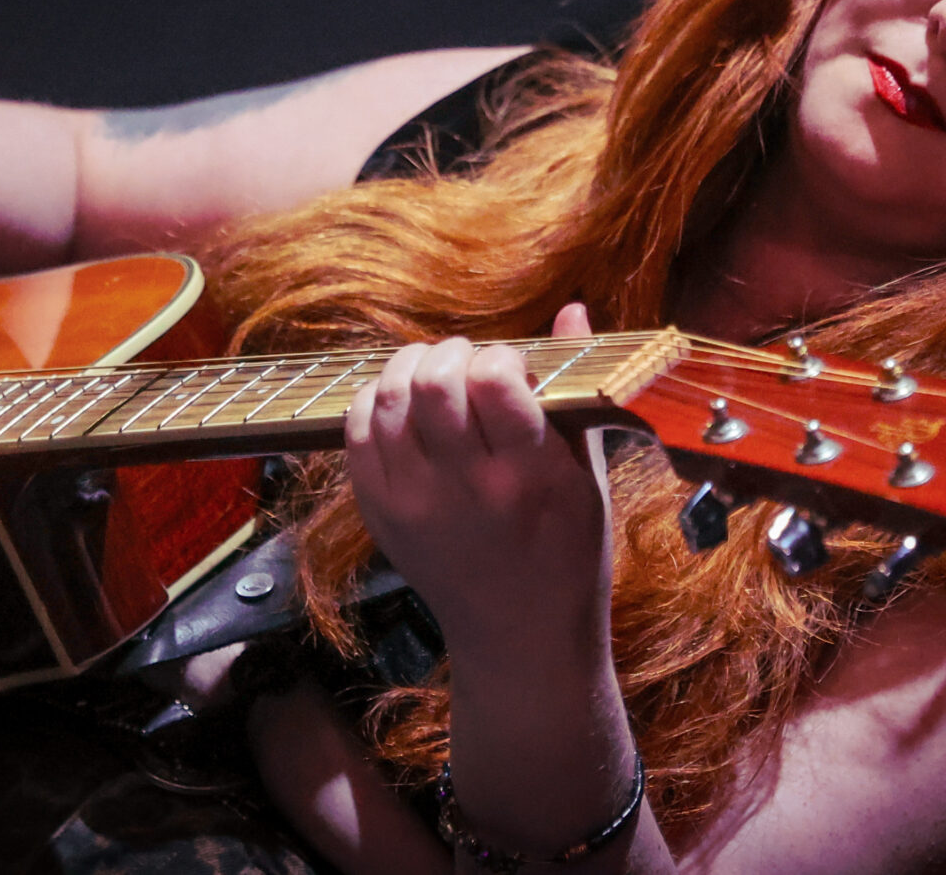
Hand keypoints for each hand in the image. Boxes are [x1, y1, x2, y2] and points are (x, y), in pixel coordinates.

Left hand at [343, 303, 610, 655]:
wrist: (518, 637)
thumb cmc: (567, 554)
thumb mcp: (589, 475)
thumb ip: (575, 389)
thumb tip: (572, 308)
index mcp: (527, 477)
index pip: (494, 380)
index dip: (500, 357)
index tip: (512, 368)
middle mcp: (465, 489)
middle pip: (430, 382)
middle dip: (451, 354)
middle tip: (469, 364)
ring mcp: (414, 503)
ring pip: (387, 399)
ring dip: (411, 369)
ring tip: (436, 377)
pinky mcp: (380, 514)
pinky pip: (355, 433)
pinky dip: (374, 403)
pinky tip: (402, 405)